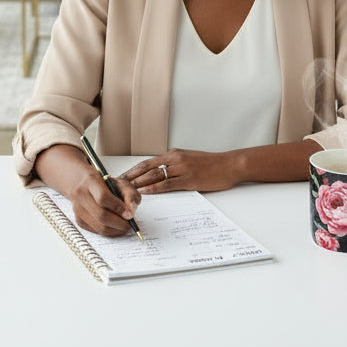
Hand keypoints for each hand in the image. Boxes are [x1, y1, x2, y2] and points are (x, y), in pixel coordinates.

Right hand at [67, 168, 141, 237]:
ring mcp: (77, 209)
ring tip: (124, 226)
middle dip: (119, 223)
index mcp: (90, 180)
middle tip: (130, 224)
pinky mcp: (79, 220)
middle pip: (101, 215)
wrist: (82, 183)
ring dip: (116, 230)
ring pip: (99, 226)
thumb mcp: (120, 182)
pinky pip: (97, 231)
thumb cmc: (103, 182)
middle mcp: (80, 195)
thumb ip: (130, 195)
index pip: (103, 197)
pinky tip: (115, 226)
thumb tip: (131, 213)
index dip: (118, 208)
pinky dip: (109, 231)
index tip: (129, 214)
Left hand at [121, 148, 239, 193]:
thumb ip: (174, 165)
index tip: (121, 177)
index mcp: (173, 154)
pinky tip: (144, 192)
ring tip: (125, 190)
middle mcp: (174, 159)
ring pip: (154, 176)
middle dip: (130, 177)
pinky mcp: (189, 179)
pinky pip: (167, 184)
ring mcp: (181, 168)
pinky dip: (153, 188)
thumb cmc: (211, 164)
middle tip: (116, 185)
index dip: (133, 170)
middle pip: (146, 168)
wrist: (229, 165)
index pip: (147, 163)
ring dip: (138, 183)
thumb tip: (160, 174)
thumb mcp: (189, 160)